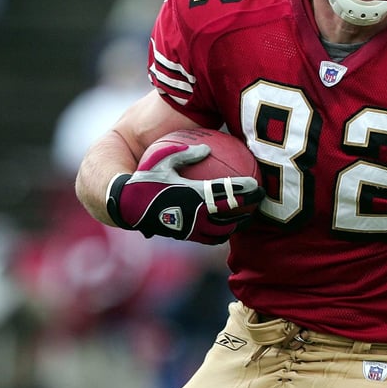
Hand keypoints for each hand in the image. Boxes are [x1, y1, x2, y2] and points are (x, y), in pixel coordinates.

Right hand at [106, 144, 263, 243]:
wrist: (125, 206)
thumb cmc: (144, 178)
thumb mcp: (162, 159)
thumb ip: (185, 153)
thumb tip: (206, 148)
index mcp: (192, 194)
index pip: (226, 193)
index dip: (245, 190)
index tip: (258, 185)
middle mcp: (194, 214)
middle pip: (232, 216)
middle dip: (250, 208)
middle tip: (261, 200)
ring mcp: (191, 228)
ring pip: (224, 231)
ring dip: (239, 224)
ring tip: (249, 215)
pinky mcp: (186, 237)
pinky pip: (211, 238)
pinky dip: (223, 233)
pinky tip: (228, 225)